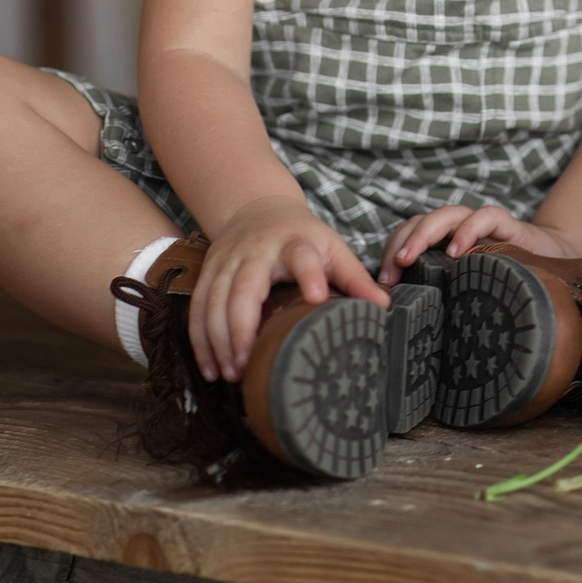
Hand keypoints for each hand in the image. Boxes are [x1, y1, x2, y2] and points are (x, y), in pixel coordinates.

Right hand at [194, 194, 384, 382]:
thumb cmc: (301, 235)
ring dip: (218, 340)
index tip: (317, 297)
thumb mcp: (332, 247)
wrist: (257, 208)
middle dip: (242, 328)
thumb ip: (354, 277)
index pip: (301, 257)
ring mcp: (227, 260)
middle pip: (244, 288)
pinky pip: (197, 308)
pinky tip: (210, 368)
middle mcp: (256, 250)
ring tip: (230, 374)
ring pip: (213, 300)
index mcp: (294, 242)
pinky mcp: (208, 271)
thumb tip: (384, 308)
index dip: (310, 275)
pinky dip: (200, 339)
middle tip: (247, 364)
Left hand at [378, 205, 574, 283]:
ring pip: (445, 215)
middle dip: (400, 243)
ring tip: (409, 257)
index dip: (390, 253)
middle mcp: (458, 229)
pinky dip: (466, 231)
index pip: (407, 236)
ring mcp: (480, 224)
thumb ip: (444, 296)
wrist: (553, 265)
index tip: (383, 284)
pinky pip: (483, 218)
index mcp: (443, 243)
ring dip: (423, 234)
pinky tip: (455, 252)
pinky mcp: (505, 224)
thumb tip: (407, 326)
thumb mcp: (468, 291)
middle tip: (389, 273)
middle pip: (419, 222)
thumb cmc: (505, 282)